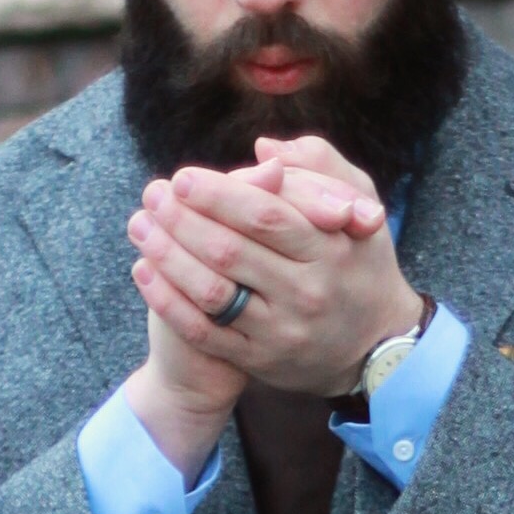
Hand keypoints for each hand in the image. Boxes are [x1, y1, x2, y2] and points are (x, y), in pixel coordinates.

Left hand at [126, 147, 423, 404]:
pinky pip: (204, 332)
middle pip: (230, 252)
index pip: (265, 216)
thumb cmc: (358, 262)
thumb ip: (319, 167)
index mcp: (327, 249)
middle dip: (182, 220)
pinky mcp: (259, 360)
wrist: (373, 345)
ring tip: (140, 226)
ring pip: (211, 292)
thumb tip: (264, 152)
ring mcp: (280, 331)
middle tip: (152, 195)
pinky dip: (168, 301)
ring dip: (167, 257)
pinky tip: (144, 271)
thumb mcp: (360, 205)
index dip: (218, 195)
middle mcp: (304, 293)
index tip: (183, 178)